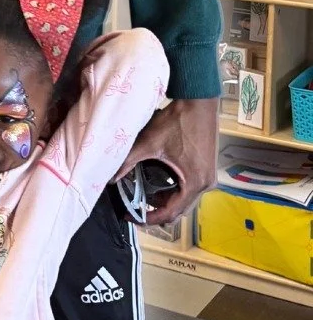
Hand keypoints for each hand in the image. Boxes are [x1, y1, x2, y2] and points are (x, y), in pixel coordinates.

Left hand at [115, 97, 218, 224]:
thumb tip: (111, 178)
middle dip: (156, 211)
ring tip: (143, 195)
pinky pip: (189, 189)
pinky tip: (158, 182)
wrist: (199, 101)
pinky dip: (174, 190)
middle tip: (135, 208)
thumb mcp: (149, 142)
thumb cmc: (177, 120)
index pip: (171, 213)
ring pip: (185, 200)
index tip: (133, 217)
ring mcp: (209, 177)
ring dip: (165, 201)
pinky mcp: (207, 169)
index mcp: (194, 182)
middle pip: (180, 210)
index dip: (150, 218)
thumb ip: (128, 161)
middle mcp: (206, 184)